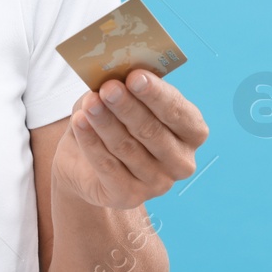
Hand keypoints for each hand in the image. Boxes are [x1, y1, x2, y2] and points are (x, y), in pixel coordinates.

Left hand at [51, 70, 208, 209]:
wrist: (86, 161)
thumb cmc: (115, 119)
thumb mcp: (123, 96)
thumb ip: (125, 86)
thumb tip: (114, 75)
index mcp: (192, 132)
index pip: (178, 112)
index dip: (156, 94)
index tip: (135, 76)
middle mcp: (181, 161)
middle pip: (152, 131)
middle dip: (128, 107)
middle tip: (108, 88)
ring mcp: (158, 183)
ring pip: (127, 148)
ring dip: (105, 122)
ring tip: (88, 102)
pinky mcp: (129, 197)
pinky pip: (108, 167)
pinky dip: (91, 142)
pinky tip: (80, 122)